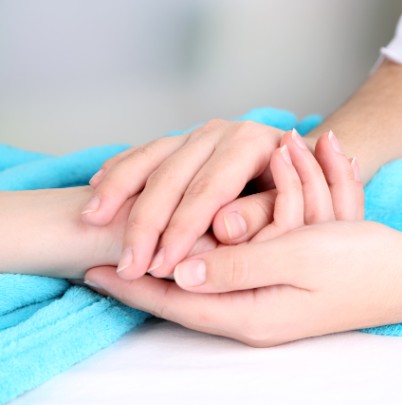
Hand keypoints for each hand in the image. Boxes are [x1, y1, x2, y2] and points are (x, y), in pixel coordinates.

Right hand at [81, 120, 302, 279]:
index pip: (209, 190)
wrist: (299, 161)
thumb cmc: (299, 191)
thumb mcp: (294, 204)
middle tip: (129, 265)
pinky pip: (143, 153)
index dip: (183, 230)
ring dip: (117, 190)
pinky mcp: (181, 141)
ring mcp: (197, 135)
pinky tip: (95, 188)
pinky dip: (119, 171)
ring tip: (91, 221)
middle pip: (173, 176)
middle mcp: (220, 132)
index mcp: (250, 145)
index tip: (162, 267)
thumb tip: (224, 228)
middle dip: (145, 223)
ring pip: (150, 159)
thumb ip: (264, 215)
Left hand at [86, 130, 401, 345]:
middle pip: (185, 298)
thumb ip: (236, 266)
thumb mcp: (297, 256)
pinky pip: (238, 269)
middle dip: (149, 276)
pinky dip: (217, 253)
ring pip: (211, 282)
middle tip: (108, 261)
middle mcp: (255, 316)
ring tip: (149, 247)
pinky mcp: (282, 291)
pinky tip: (201, 245)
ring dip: (185, 260)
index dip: (132, 285)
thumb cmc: (361, 262)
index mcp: (252, 312)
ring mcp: (269, 307)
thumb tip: (181, 272)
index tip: (92, 270)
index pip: (176, 301)